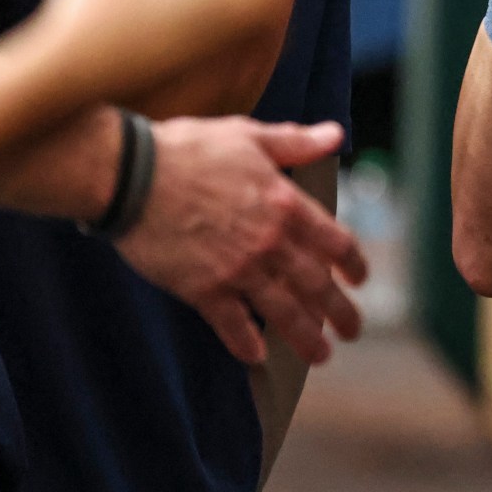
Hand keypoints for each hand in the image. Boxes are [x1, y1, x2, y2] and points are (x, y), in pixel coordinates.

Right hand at [117, 117, 366, 365]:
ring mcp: (237, 268)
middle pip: (316, 284)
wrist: (130, 176)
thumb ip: (295, 142)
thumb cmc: (187, 149)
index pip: (335, 241)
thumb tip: (335, 134)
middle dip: (339, 312)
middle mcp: (269, 241)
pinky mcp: (201, 289)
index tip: (361, 280)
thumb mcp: (248, 135)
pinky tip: (257, 357)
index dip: (354, 264)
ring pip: (283, 310)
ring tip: (320, 355)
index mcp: (285, 203)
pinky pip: (231, 324)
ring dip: (305, 337)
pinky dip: (245, 343)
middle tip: (352, 331)